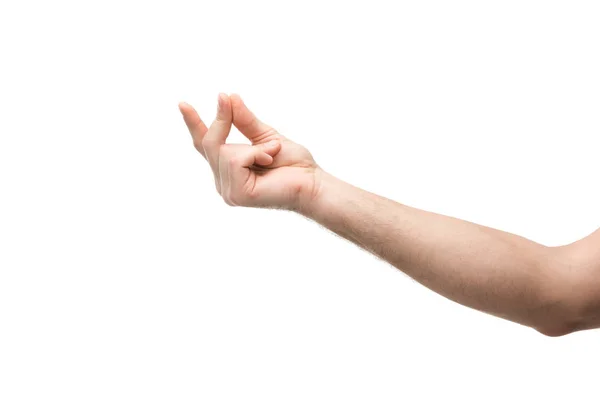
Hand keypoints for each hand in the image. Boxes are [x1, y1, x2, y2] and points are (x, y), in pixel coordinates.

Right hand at [179, 93, 321, 209]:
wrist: (313, 183)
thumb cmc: (295, 165)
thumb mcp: (267, 135)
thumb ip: (245, 121)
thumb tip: (228, 96)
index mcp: (229, 170)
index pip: (205, 145)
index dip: (194, 124)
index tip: (182, 103)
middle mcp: (224, 182)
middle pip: (208, 143)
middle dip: (223, 121)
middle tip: (229, 102)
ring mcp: (228, 191)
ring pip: (222, 150)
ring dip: (253, 146)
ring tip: (271, 154)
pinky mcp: (237, 194)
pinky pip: (234, 160)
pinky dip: (254, 153)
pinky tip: (269, 161)